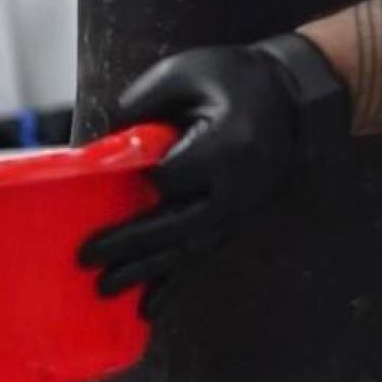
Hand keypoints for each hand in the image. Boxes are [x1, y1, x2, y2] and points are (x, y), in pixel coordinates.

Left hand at [79, 34, 350, 316]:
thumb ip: (140, 105)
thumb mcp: (184, 73)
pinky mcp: (233, 221)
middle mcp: (234, 189)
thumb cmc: (233, 78)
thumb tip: (102, 145)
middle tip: (87, 259)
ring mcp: (237, 211)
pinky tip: (148, 308)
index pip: (171, 178)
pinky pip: (200, 255)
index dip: (141, 179)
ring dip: (146, 272)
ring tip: (106, 290)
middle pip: (175, 226)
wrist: (294, 99)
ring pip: (186, 250)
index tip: (110, 178)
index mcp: (225, 148)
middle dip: (130, 245)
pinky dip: (173, 283)